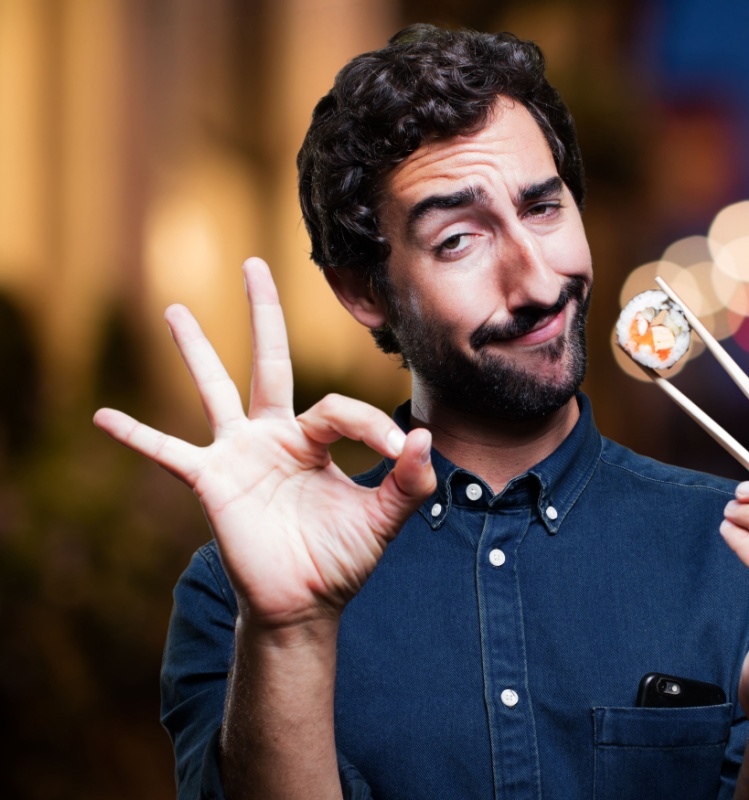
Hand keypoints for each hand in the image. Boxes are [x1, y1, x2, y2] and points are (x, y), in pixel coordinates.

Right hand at [93, 257, 435, 630]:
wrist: (304, 603)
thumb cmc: (340, 558)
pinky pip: (168, 454)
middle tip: (255, 265)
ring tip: (176, 309)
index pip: (338, 409)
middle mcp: (274, 435)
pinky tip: (104, 416)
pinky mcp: (211, 482)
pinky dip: (137, 437)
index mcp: (315, 439)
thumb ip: (408, 482)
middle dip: (264, 314)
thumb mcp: (383, 520)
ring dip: (195, 350)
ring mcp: (239, 454)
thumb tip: (422, 437)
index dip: (369, 425)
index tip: (396, 451)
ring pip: (215, 389)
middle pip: (270, 361)